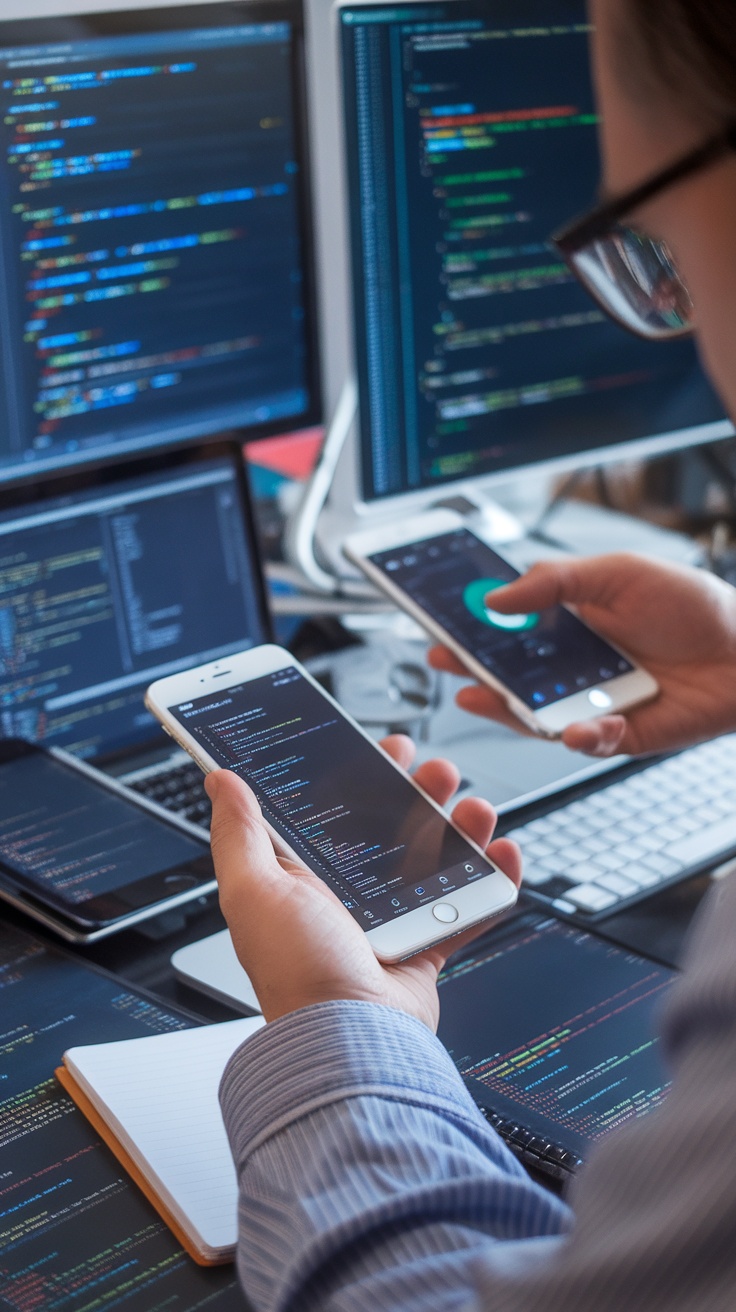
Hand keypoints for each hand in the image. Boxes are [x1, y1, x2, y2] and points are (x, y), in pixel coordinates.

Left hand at [205, 735, 520, 1029]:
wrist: (352, 1042)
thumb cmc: (298, 973)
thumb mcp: (253, 892)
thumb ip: (239, 834)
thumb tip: (221, 781)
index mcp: (303, 878)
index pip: (332, 810)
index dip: (359, 775)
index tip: (382, 748)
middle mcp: (346, 895)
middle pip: (392, 827)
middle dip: (420, 792)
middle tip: (437, 771)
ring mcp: (390, 921)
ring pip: (436, 859)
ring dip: (463, 828)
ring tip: (477, 810)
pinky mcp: (425, 946)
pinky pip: (468, 906)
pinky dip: (493, 879)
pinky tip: (504, 854)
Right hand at [429, 552, 735, 757]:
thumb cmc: (694, 606)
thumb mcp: (618, 573)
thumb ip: (555, 581)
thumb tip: (498, 597)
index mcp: (570, 624)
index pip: (508, 629)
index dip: (473, 630)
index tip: (441, 625)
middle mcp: (575, 667)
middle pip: (511, 676)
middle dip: (473, 670)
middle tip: (446, 662)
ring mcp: (594, 703)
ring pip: (537, 716)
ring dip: (507, 710)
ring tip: (482, 695)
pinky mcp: (620, 735)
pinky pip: (587, 743)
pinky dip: (580, 736)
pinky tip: (578, 724)